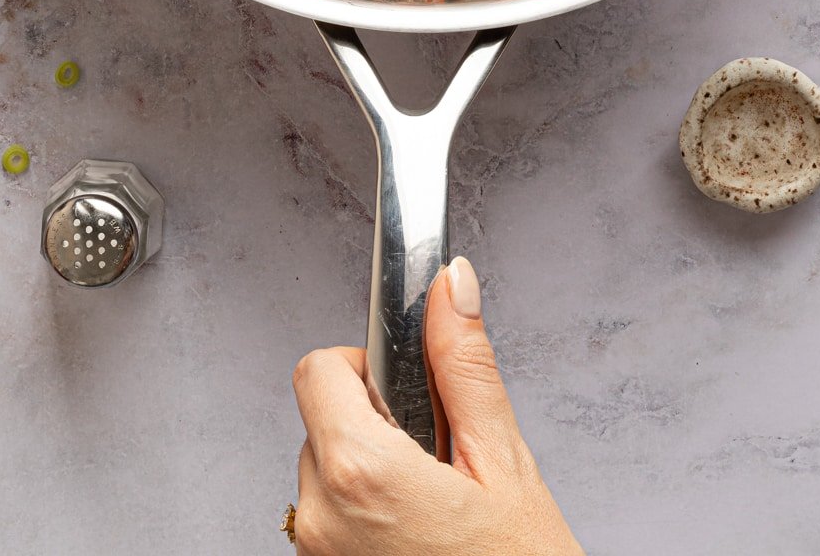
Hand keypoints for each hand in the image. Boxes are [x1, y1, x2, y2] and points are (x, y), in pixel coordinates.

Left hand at [291, 257, 583, 554]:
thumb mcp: (503, 461)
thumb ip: (464, 365)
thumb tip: (450, 287)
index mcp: (362, 474)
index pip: (316, 370)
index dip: (362, 363)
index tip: (403, 383)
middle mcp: (323, 519)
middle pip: (321, 419)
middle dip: (374, 419)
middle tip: (435, 455)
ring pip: (324, 470)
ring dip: (368, 469)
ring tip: (431, 504)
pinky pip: (328, 520)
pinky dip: (363, 513)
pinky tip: (416, 534)